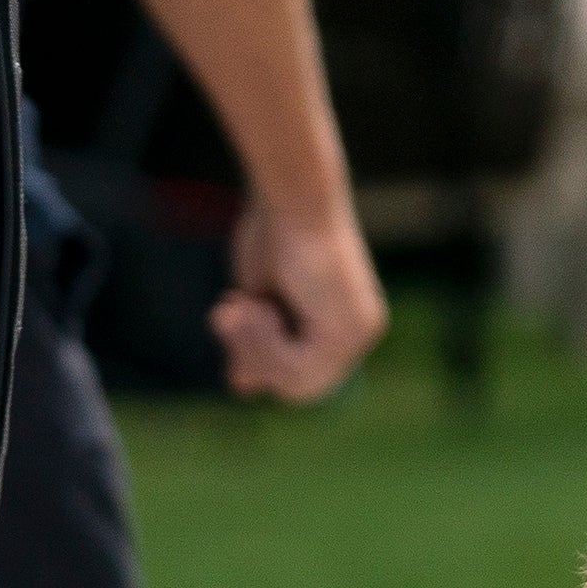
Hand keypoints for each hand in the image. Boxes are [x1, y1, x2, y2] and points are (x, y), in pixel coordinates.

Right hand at [215, 190, 385, 399]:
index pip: (296, 374)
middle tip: (226, 310)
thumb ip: (259, 341)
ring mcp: (361, 334)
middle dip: (252, 355)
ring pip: (297, 385)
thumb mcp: (259, 299)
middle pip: (298, 388)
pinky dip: (265, 344)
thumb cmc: (274, 234)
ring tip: (239, 305)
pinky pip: (299, 370)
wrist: (293, 199)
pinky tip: (257, 305)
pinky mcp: (352, 331)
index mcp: (342, 323)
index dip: (255, 356)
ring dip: (254, 348)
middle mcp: (360, 332)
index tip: (229, 310)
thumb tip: (244, 387)